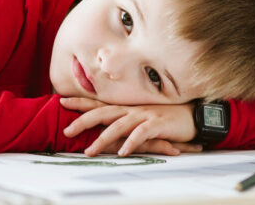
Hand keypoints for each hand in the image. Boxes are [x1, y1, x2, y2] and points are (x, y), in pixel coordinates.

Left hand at [60, 97, 199, 156]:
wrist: (193, 115)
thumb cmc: (165, 118)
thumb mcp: (141, 119)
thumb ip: (124, 124)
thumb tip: (105, 132)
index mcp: (126, 108)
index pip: (99, 103)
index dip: (81, 102)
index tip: (62, 101)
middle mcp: (131, 110)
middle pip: (103, 113)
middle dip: (83, 121)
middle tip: (67, 131)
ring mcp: (144, 116)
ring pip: (118, 126)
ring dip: (102, 139)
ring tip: (89, 152)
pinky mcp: (157, 125)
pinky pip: (141, 135)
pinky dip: (131, 143)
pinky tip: (122, 152)